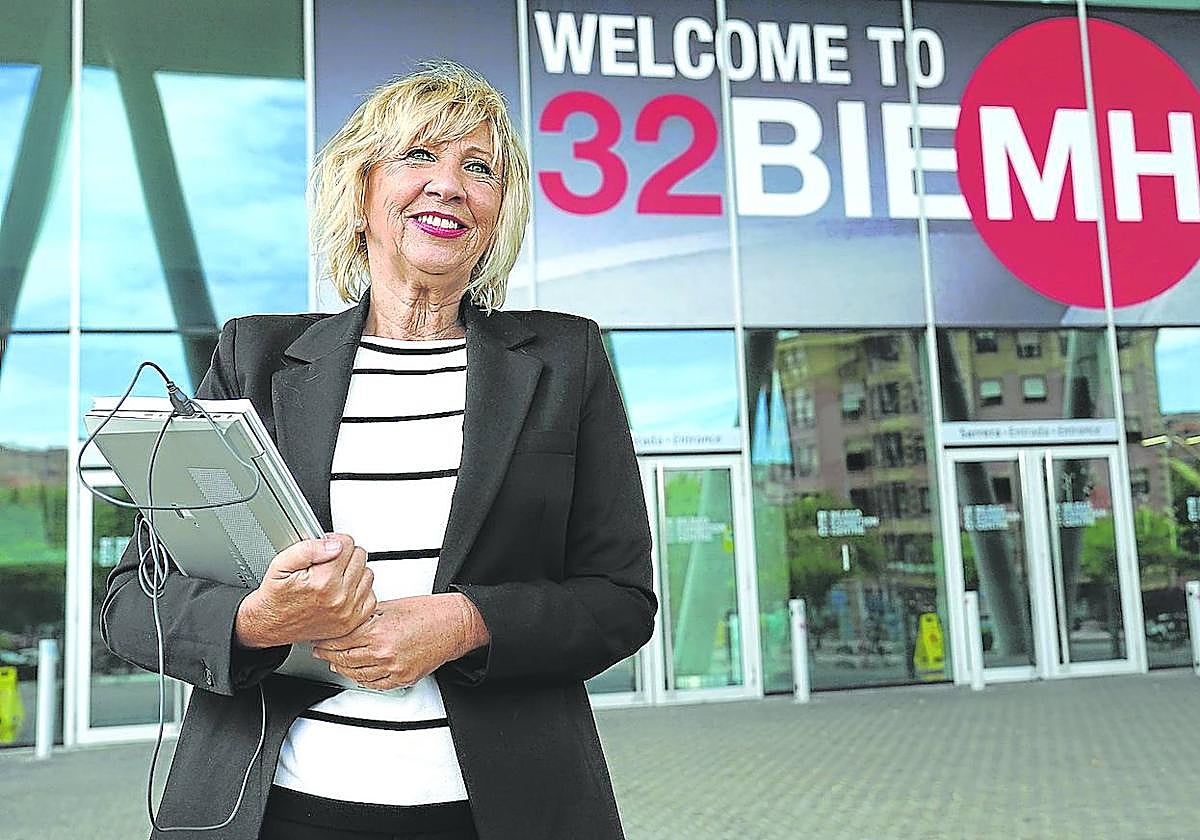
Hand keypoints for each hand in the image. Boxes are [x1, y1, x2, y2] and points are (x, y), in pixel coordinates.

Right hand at [234, 534, 375, 648]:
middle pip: (359, 557)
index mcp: (323, 581)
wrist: (269, 624)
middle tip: (329, 562)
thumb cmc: (275, 596)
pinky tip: (345, 590)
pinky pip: (371, 597)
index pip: (347, 544)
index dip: (335, 541)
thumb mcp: (281, 564)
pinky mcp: (351, 622)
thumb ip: (308, 549)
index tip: (326, 547)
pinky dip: (360, 591)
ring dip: (355, 572)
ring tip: (336, 576)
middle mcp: (338, 597)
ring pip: (368, 574)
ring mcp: (347, 612)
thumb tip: (334, 545)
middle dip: (345, 555)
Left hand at [312, 594, 488, 689]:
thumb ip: (366, 616)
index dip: (325, 639)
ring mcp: (393, 668)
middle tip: (320, 650)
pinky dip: (361, 679)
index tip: (319, 637)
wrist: (454, 625)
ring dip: (341, 668)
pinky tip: (356, 673)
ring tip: (334, 661)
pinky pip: (374, 684)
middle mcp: (383, 651)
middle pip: (344, 658)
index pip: (340, 639)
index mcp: (378, 630)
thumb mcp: (390, 606)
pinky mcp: (403, 678)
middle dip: (328, 654)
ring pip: (356, 674)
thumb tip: (346, 621)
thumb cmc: (428, 613)